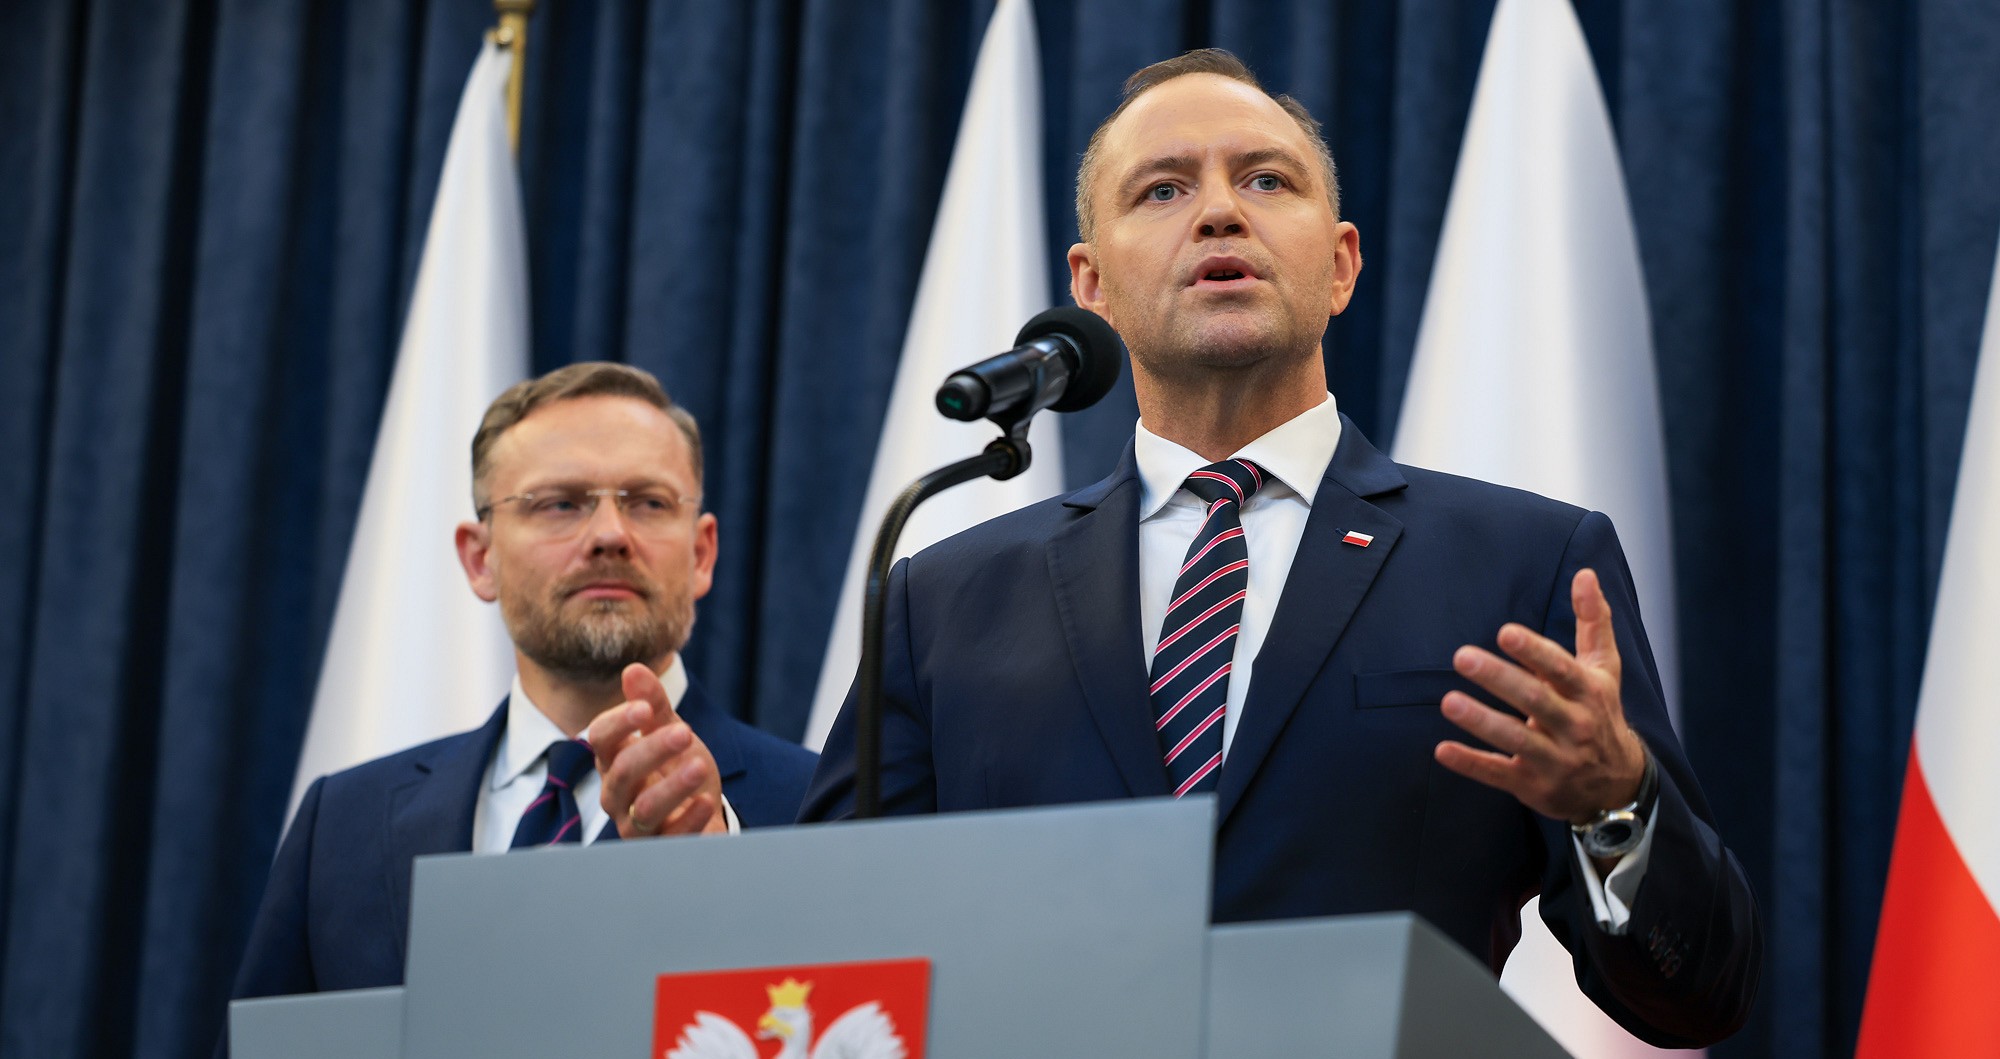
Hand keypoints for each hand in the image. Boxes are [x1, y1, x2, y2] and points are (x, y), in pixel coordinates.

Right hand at [586, 663, 726, 837]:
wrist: (704, 812)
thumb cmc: (678, 769)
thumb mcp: (671, 732)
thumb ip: (654, 705)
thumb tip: (633, 670)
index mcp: (614, 759)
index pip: (600, 739)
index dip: (619, 723)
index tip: (643, 709)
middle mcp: (618, 794)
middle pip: (622, 772)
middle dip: (652, 750)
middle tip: (684, 732)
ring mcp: (637, 824)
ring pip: (644, 809)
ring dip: (673, 787)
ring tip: (700, 765)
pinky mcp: (663, 847)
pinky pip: (671, 837)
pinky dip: (690, 819)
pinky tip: (707, 801)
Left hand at [1434, 568, 1647, 823]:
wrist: (1617, 785)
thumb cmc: (1600, 712)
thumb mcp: (1604, 669)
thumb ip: (1593, 621)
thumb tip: (1585, 574)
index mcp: (1588, 692)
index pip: (1561, 669)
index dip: (1534, 652)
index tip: (1505, 633)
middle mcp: (1574, 726)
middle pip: (1535, 701)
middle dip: (1499, 679)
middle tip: (1462, 656)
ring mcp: (1553, 759)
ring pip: (1514, 740)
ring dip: (1481, 721)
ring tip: (1448, 701)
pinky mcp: (1532, 785)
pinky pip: (1498, 774)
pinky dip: (1471, 764)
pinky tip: (1442, 750)